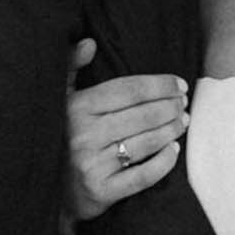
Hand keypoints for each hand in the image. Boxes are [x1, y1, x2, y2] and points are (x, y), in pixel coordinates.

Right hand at [65, 40, 187, 220]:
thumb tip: (89, 43)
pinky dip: (164, 162)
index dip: (159, 84)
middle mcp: (83, 135)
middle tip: (184, 104)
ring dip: (171, 130)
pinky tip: (173, 150)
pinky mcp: (102, 191)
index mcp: (76, 108)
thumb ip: (71, 66)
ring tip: (183, 122)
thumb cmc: (61, 137)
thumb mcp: (59, 99)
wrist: (50, 190)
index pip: (128, 89)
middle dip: (171, 106)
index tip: (179, 84)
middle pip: (142, 115)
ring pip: (145, 143)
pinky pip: (143, 176)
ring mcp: (92, 164)